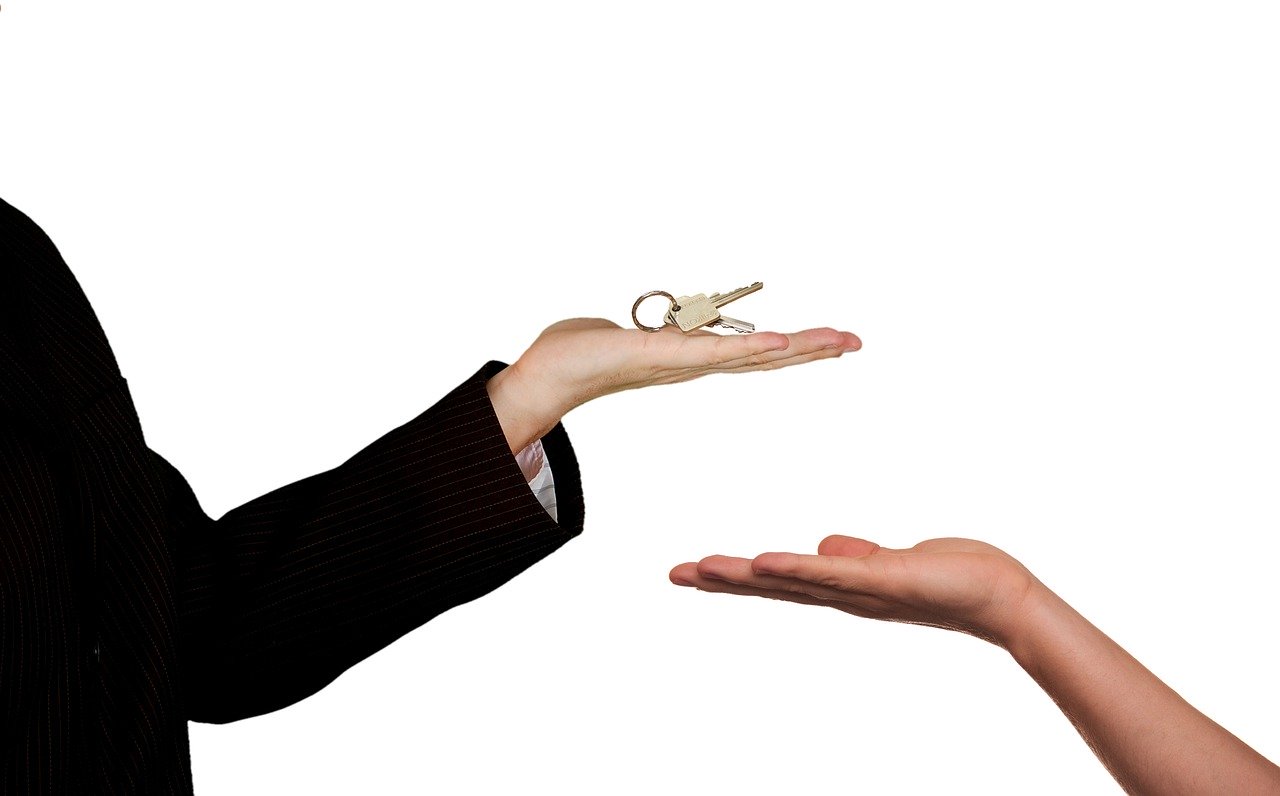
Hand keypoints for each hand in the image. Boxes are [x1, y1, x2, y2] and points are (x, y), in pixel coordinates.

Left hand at [486, 318, 860, 451]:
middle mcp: (694, 365)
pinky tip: (778, 343)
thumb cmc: (585, 351)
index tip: (835, 339)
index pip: (754, 352)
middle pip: (765, 357)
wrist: (547, 374)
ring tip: (834, 341)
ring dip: (795, 348)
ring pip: (749, 355)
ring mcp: (681, 363)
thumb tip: (673, 314)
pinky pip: (711, 351)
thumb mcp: (637, 330)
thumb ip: (663, 324)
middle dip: (813, 350)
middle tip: (856, 341)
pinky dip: (748, 348)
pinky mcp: (660, 355)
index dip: (795, 347)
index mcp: (692, 357)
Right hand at [670, 535, 1039, 647]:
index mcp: (843, 586)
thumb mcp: (894, 560)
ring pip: (790, 581)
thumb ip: (858, 555)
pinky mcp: (881, 580)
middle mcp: (844, 595)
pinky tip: (763, 562)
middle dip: (722, 581)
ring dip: (744, 576)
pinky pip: (832, 575)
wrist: (1000, 596)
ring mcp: (859, 590)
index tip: (696, 570)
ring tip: (702, 569)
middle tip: (676, 575)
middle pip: (772, 586)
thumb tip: (824, 546)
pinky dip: (796, 569)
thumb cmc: (954, 576)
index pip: (779, 579)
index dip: (736, 577)